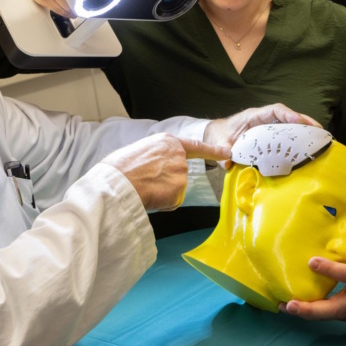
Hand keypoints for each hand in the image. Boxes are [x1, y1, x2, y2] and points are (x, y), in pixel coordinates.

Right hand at [103, 133, 230, 211]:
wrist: (117, 183)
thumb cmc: (120, 168)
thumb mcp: (139, 150)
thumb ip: (156, 156)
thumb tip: (155, 167)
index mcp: (168, 142)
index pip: (196, 147)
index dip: (213, 151)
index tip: (227, 152)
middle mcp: (179, 156)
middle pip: (180, 174)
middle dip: (166, 182)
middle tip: (145, 182)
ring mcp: (181, 173)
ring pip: (175, 189)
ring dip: (162, 193)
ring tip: (144, 187)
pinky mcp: (180, 191)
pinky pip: (172, 202)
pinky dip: (162, 203)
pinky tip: (149, 196)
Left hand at [202, 104, 319, 152]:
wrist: (216, 133)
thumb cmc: (219, 135)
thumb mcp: (218, 143)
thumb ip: (223, 151)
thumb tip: (228, 162)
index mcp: (252, 116)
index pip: (274, 110)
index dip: (288, 114)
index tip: (300, 122)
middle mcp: (263, 118)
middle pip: (286, 115)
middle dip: (303, 120)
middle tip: (318, 129)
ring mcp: (267, 125)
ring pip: (288, 123)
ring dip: (303, 128)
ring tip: (318, 137)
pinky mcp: (269, 133)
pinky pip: (285, 132)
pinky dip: (296, 136)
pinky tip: (306, 145)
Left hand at [281, 202, 345, 328]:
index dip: (329, 270)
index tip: (311, 262)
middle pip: (331, 310)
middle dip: (309, 309)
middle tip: (288, 304)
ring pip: (331, 316)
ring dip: (309, 312)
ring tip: (285, 306)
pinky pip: (337, 316)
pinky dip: (321, 313)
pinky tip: (305, 307)